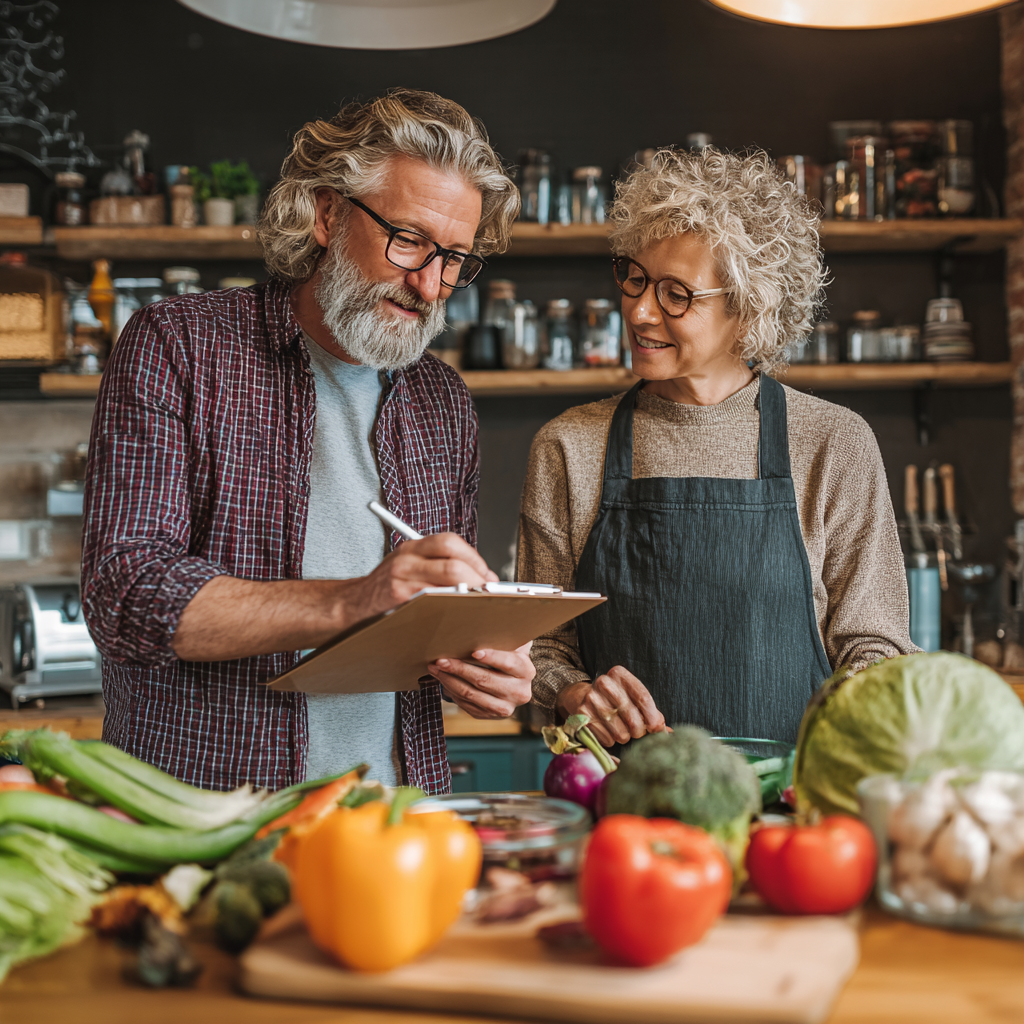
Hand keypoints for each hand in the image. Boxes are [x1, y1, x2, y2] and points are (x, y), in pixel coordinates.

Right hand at [344, 533, 497, 621]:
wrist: (351, 605)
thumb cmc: (385, 588)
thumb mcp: (407, 566)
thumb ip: (435, 566)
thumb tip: (477, 576)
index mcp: (412, 547)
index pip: (450, 542)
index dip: (474, 558)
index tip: (487, 574)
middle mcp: (406, 557)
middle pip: (452, 561)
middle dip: (477, 577)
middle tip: (488, 591)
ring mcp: (401, 577)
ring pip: (446, 579)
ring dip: (468, 592)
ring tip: (478, 602)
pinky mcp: (398, 597)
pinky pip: (433, 600)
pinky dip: (450, 606)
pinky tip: (458, 613)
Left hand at [429, 642, 534, 718]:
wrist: (513, 682)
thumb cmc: (508, 656)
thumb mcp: (512, 645)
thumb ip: (503, 636)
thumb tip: (483, 623)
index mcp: (525, 671)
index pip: (508, 663)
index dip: (492, 657)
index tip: (474, 651)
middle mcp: (519, 692)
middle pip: (485, 680)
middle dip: (459, 669)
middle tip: (441, 660)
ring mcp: (505, 707)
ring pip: (471, 695)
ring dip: (449, 681)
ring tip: (435, 668)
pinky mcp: (490, 715)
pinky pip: (467, 704)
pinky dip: (451, 691)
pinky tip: (442, 680)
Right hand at [557, 666, 667, 746]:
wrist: (582, 697)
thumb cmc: (617, 700)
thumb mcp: (634, 699)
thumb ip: (652, 714)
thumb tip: (667, 732)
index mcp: (619, 674)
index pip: (643, 698)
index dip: (653, 718)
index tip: (657, 729)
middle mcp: (603, 683)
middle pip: (633, 718)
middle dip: (639, 731)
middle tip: (637, 731)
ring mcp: (591, 699)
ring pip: (621, 733)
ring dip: (625, 737)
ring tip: (620, 728)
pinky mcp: (582, 716)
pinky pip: (607, 739)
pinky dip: (610, 740)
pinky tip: (607, 730)